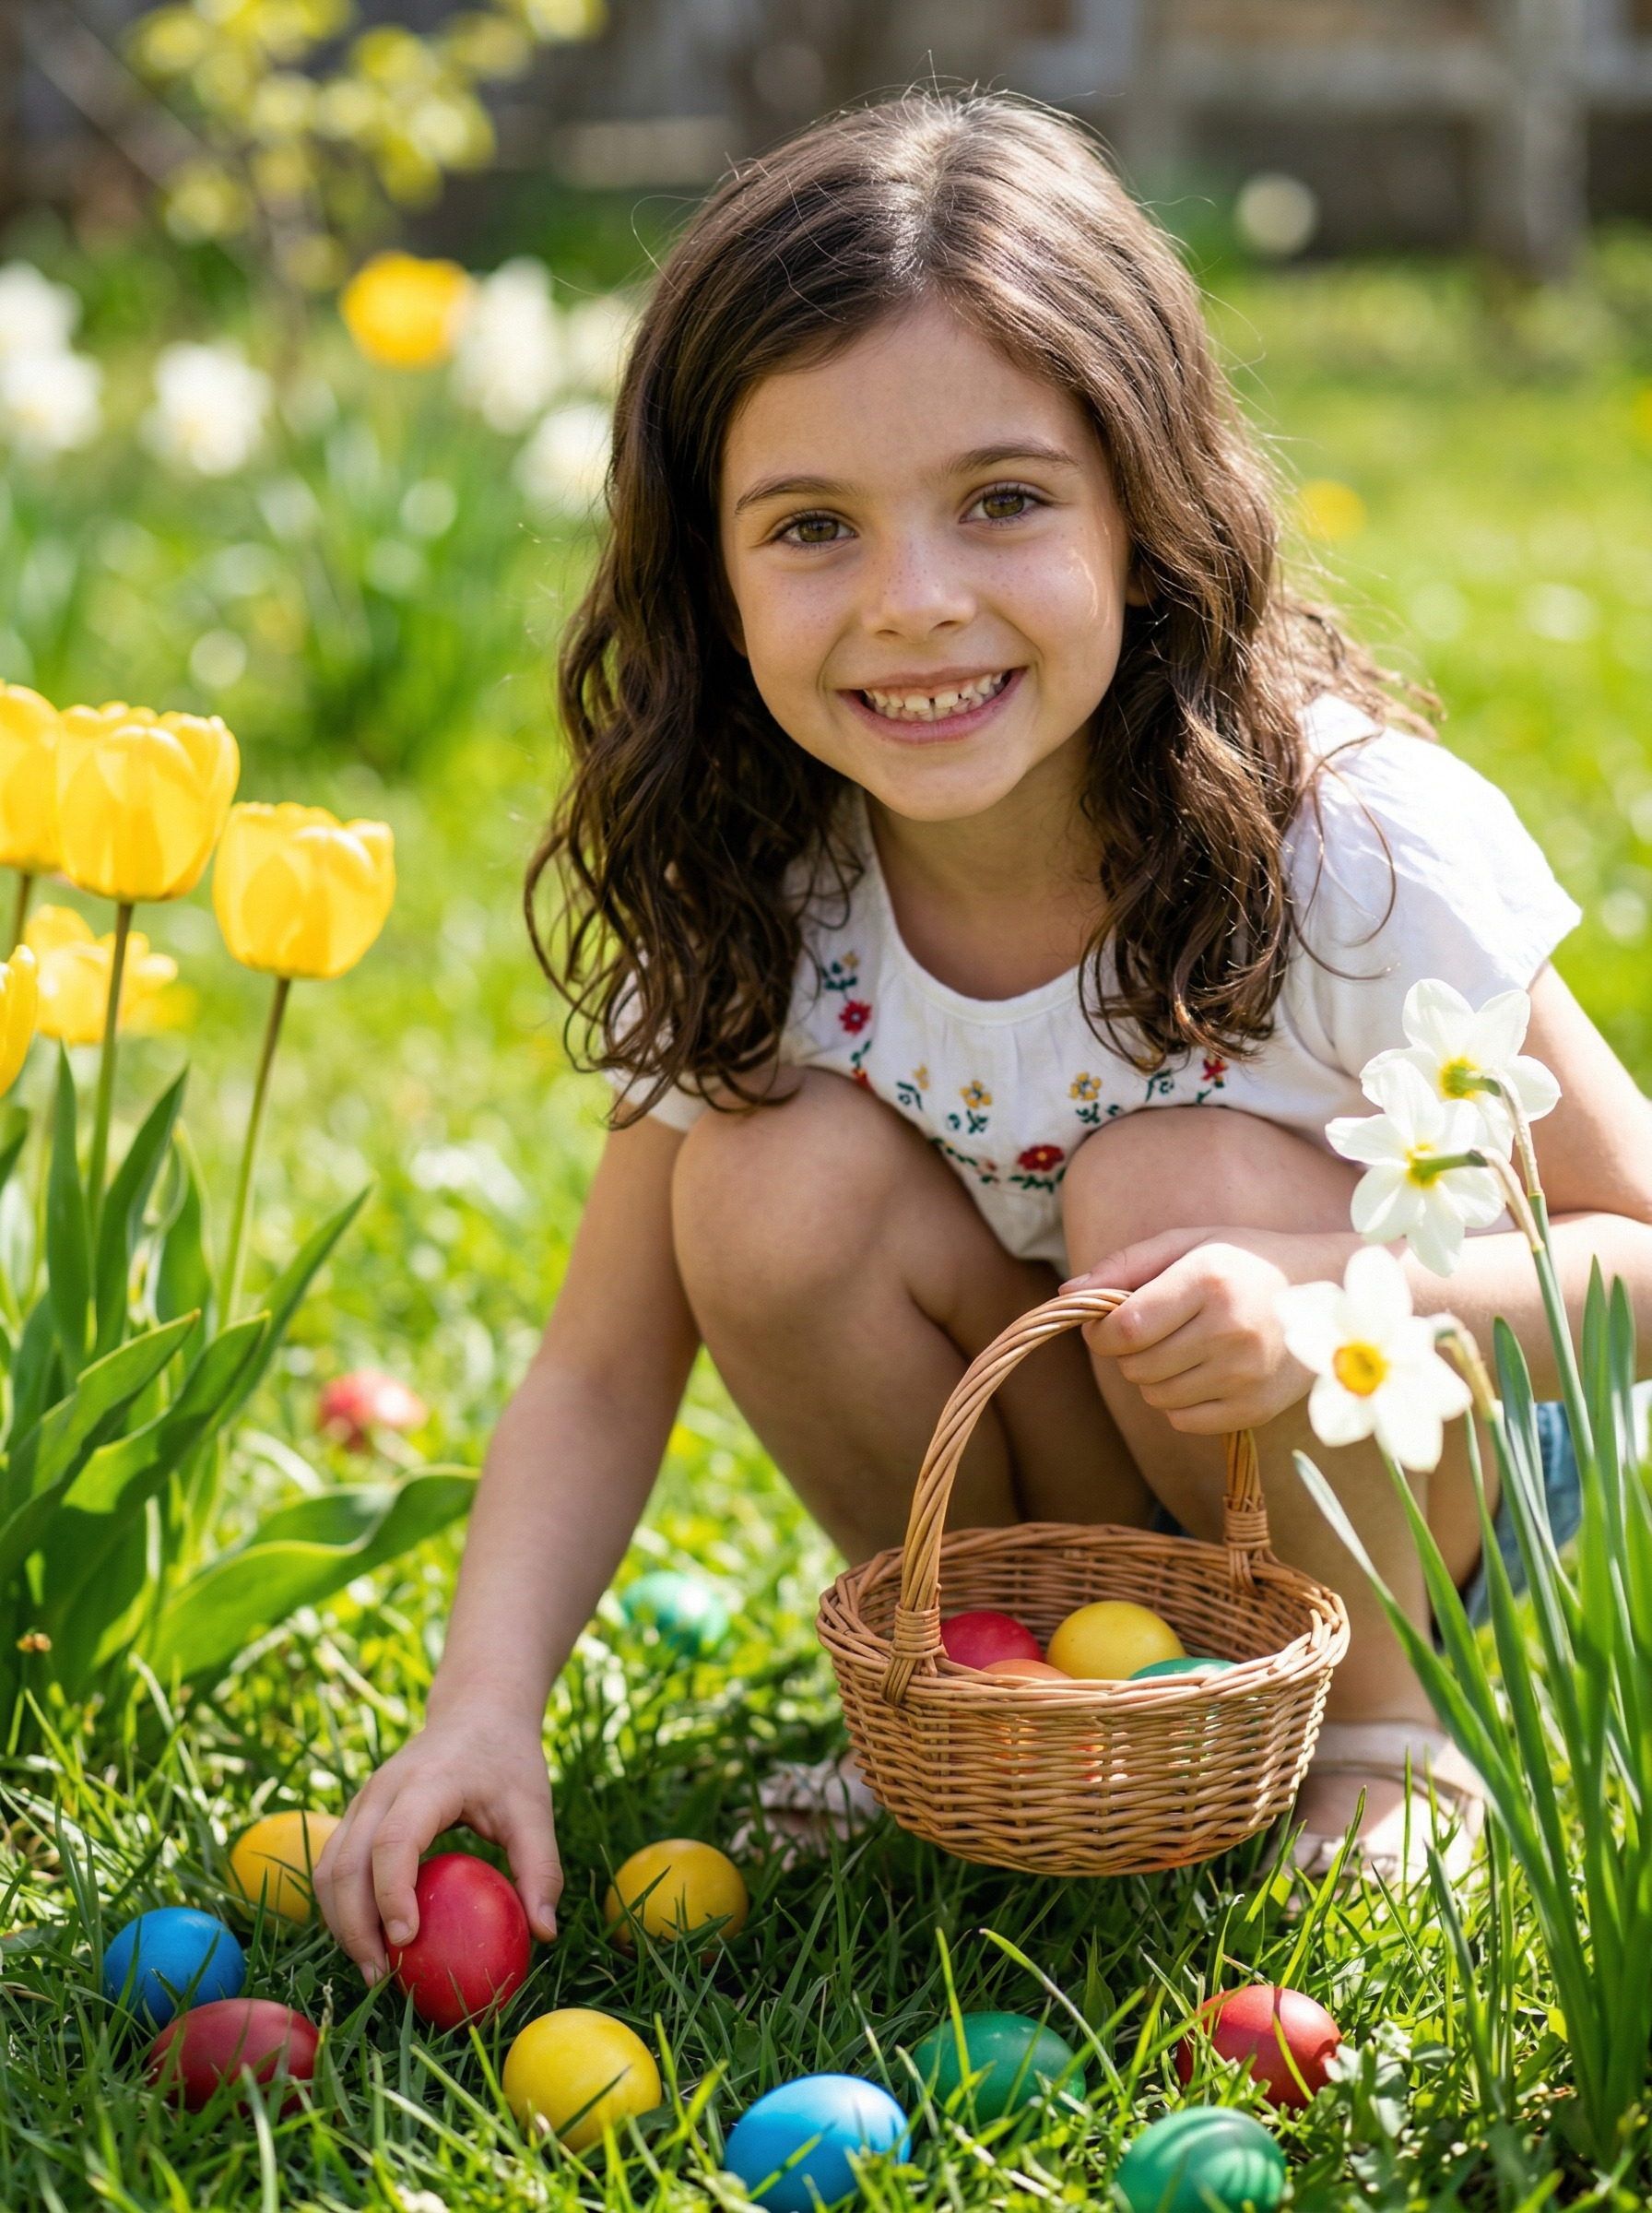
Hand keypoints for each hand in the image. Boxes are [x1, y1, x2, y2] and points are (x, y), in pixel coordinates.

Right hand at [314, 1710, 560, 1983]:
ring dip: (341, 1921)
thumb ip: (540, 1867)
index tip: (407, 1941)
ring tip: (372, 1969)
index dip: (392, 1894)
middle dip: (355, 1926)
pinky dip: (340, 1905)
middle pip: (346, 1863)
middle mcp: (383, 1789)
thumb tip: (544, 1934)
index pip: (394, 1841)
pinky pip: (333, 1864)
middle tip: (381, 1977)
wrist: (477, 1710)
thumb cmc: (508, 1760)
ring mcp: (363, 1799)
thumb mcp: (534, 1808)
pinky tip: (367, 1939)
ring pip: (329, 1867)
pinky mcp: (357, 1813)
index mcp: (428, 1782)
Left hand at [1065, 1227, 1355, 1434]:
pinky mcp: (1256, 1409)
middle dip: (1127, 1352)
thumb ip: (1126, 1264)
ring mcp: (1245, 1375)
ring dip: (1153, 1376)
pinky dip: (1179, 1401)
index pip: (1125, 1329)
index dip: (1100, 1333)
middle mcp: (1228, 1331)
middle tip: (1152, 1331)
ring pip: (1155, 1396)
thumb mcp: (1189, 1243)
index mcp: (1208, 1282)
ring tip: (1183, 1347)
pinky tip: (1203, 1372)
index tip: (1104, 1324)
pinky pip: (1183, 1420)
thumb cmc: (1246, 1262)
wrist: (1331, 1292)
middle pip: (1135, 1366)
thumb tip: (1067, 1291)